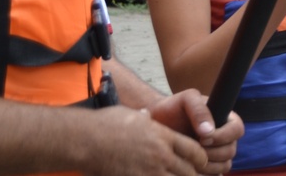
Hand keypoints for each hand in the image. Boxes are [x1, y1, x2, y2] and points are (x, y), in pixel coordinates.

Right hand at [85, 105, 205, 175]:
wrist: (84, 140)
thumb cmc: (106, 124)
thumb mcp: (133, 115)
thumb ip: (146, 120)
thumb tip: (146, 116)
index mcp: (163, 137)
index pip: (194, 150)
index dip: (201, 158)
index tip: (201, 161)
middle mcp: (160, 156)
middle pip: (188, 171)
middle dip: (193, 175)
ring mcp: (147, 173)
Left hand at [144, 89, 243, 174]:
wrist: (157, 121)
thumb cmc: (173, 107)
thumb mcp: (186, 99)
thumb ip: (199, 110)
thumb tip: (209, 132)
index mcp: (225, 118)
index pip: (237, 129)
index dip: (224, 136)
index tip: (202, 138)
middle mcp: (224, 137)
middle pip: (231, 150)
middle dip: (213, 153)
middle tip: (193, 150)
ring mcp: (216, 153)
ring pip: (224, 166)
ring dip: (208, 166)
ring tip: (189, 160)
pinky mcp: (206, 166)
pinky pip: (213, 175)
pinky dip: (204, 175)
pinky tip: (189, 169)